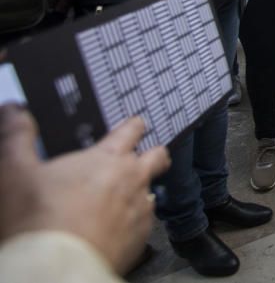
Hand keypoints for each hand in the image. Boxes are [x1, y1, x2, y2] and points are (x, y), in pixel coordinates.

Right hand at [0, 105, 169, 274]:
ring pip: (151, 192)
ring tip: (120, 199)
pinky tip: (115, 228)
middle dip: (152, 154)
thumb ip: (18, 136)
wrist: (54, 269)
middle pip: (157, 157)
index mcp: (107, 159)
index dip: (134, 125)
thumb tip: (14, 109)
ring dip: (139, 192)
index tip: (135, 125)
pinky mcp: (141, 239)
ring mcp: (140, 211)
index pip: (132, 129)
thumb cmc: (37, 219)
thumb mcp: (15, 172)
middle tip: (143, 157)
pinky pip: (144, 224)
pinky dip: (133, 222)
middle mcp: (132, 181)